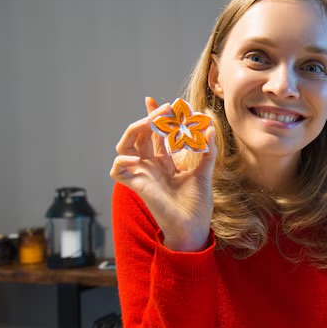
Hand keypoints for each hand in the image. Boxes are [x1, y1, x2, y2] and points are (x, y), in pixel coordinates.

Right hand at [110, 97, 216, 250]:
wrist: (193, 227)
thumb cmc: (198, 204)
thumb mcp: (205, 172)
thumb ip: (207, 150)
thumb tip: (210, 125)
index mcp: (164, 163)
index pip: (155, 134)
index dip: (153, 117)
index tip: (158, 100)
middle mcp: (151, 166)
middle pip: (141, 135)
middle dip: (150, 119)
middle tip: (165, 109)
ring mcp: (142, 175)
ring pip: (125, 146)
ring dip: (135, 131)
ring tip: (150, 122)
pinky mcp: (136, 186)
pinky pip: (117, 170)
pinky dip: (121, 161)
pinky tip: (137, 158)